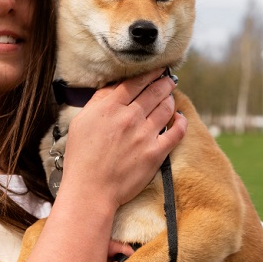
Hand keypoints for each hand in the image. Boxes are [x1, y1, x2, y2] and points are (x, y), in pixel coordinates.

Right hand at [60, 68, 186, 209]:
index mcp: (110, 107)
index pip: (135, 83)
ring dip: (171, 99)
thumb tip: (114, 87)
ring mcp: (144, 134)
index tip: (157, 70)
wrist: (90, 191)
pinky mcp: (156, 152)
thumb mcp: (81, 122)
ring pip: (166, 108)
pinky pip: (176, 132)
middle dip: (164, 83)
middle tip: (169, 80)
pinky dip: (181, 122)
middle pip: (154, 92)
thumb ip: (98, 101)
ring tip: (171, 97)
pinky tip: (181, 119)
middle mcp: (130, 117)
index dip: (150, 74)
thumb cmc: (81, 158)